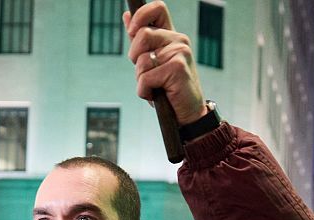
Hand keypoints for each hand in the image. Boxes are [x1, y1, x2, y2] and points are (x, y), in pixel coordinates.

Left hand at [124, 2, 208, 125]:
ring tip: (155, 87)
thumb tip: (126, 16)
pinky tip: (157, 96)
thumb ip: (140, 40)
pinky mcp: (177, 68)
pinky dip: (145, 91)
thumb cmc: (169, 90)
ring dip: (141, 79)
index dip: (140, 15)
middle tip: (147, 73)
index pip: (157, 8)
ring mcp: (180, 52)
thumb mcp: (152, 62)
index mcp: (172, 36)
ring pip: (141, 60)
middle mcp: (178, 40)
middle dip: (135, 57)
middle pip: (141, 35)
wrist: (188, 115)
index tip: (133, 30)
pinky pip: (145, 78)